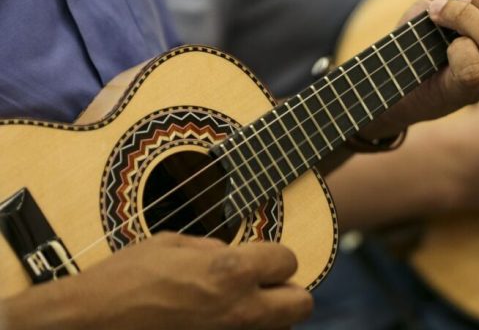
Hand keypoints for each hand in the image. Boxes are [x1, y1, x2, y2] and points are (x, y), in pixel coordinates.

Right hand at [4, 233, 311, 329]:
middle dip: (287, 290)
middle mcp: (239, 309)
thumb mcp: (171, 244)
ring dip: (268, 315)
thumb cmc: (124, 280)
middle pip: (301, 303)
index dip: (274, 256)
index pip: (289, 260)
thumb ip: (214, 248)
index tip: (260, 258)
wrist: (89, 325)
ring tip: (237, 306)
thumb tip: (234, 254)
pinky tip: (218, 322)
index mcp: (231, 270)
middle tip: (264, 285)